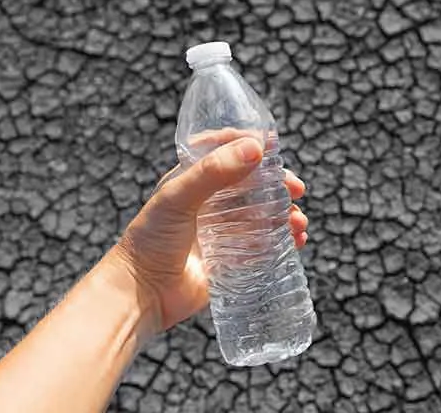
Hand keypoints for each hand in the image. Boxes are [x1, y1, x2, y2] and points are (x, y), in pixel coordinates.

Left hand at [109, 134, 307, 332]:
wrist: (142, 294)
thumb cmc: (151, 241)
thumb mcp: (178, 198)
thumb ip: (213, 172)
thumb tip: (256, 148)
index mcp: (193, 179)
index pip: (225, 151)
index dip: (249, 144)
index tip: (274, 144)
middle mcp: (210, 202)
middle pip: (253, 183)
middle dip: (278, 183)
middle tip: (296, 189)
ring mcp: (223, 230)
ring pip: (264, 213)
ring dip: (285, 213)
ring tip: (298, 222)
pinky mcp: (232, 257)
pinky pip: (265, 244)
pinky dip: (284, 239)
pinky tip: (296, 241)